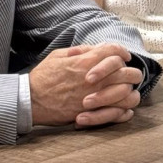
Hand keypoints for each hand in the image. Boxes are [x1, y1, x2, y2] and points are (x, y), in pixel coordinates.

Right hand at [28, 42, 142, 127]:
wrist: (30, 100)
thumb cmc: (43, 77)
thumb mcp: (59, 55)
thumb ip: (80, 50)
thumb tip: (96, 48)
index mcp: (86, 62)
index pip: (114, 51)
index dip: (122, 51)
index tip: (124, 55)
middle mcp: (94, 80)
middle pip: (127, 73)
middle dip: (131, 71)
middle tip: (129, 73)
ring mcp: (94, 97)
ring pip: (126, 94)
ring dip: (130, 92)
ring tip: (127, 91)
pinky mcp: (91, 114)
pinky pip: (116, 114)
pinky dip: (124, 112)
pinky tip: (124, 109)